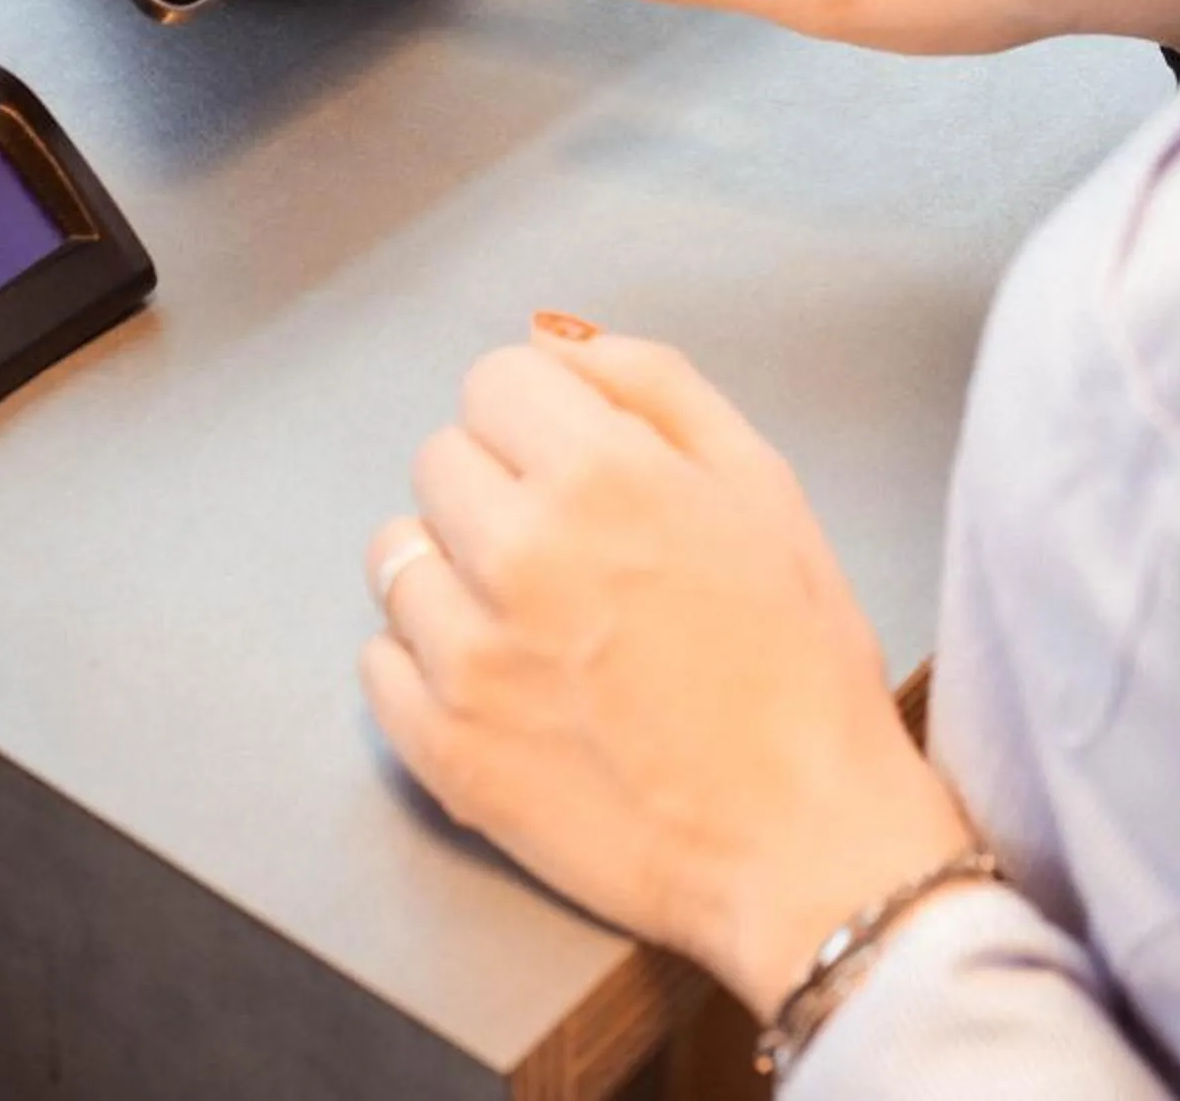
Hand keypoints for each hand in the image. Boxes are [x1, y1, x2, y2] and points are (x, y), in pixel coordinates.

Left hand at [361, 320, 972, 1018]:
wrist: (803, 841)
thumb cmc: (797, 659)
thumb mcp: (761, 481)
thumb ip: (652, 384)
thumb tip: (550, 339)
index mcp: (601, 473)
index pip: (493, 380)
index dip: (542, 419)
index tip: (579, 467)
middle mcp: (518, 551)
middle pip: (440, 458)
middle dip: (499, 487)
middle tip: (572, 553)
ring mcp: (469, 657)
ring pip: (399, 556)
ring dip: (456, 574)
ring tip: (539, 624)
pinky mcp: (442, 750)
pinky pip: (377, 661)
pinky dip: (426, 664)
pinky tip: (506, 685)